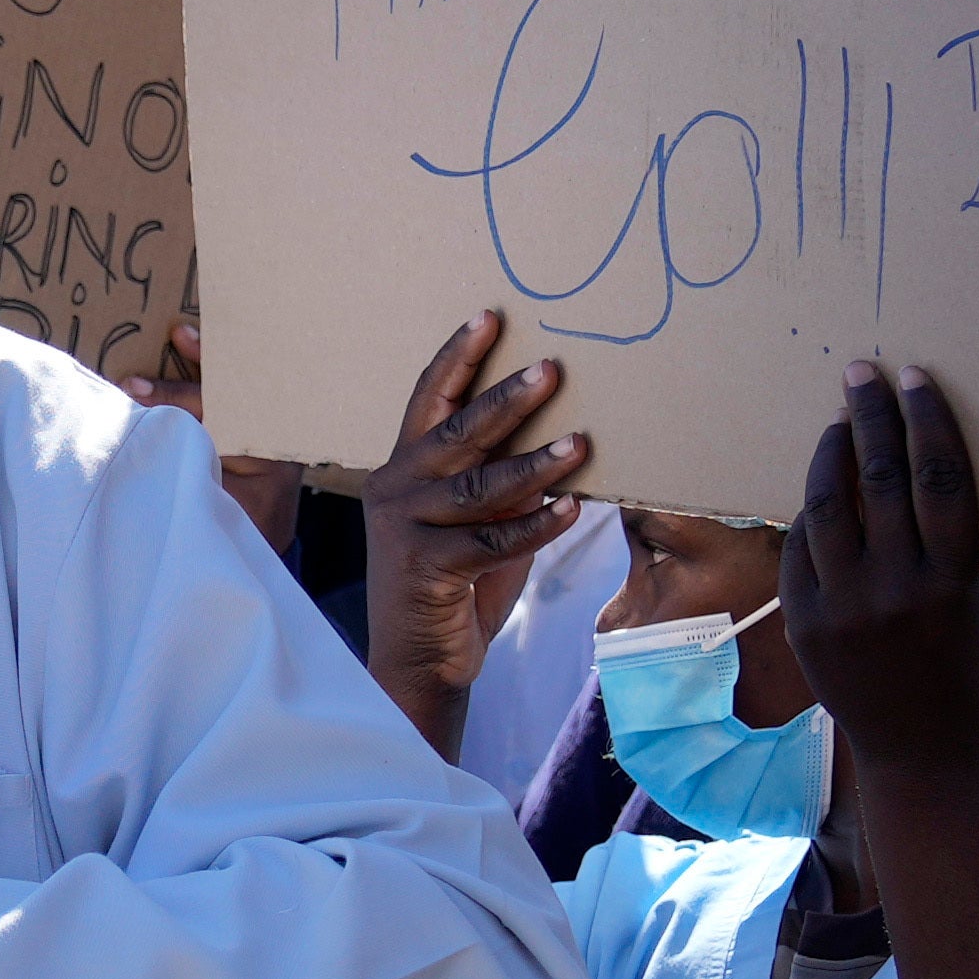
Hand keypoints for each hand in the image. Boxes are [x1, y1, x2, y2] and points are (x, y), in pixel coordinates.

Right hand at [351, 309, 582, 761]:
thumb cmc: (452, 584)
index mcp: (403, 468)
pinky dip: (537, 524)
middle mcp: (397, 489)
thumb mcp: (470, 521)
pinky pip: (494, 541)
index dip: (458, 357)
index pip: (427, 399)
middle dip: (506, 399)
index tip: (490, 317)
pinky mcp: (428, 569)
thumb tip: (558, 438)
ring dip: (536, 462)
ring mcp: (408, 528)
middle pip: (455, 432)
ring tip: (581, 442)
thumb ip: (497, 482)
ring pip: (480, 486)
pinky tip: (573, 507)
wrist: (417, 660)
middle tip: (552, 370)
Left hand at [782, 361, 978, 788]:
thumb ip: (946, 544)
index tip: (915, 377)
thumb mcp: (974, 602)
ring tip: (838, 422)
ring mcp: (844, 606)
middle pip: (882, 477)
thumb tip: (917, 468)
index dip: (926, 419)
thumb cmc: (961, 666)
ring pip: (829, 504)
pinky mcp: (805, 622)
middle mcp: (896, 588)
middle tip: (863, 373)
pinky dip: (813, 513)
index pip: (939, 477)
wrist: (922, 749)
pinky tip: (824, 492)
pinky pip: (802, 549)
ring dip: (832, 453)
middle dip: (872, 415)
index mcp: (952, 579)